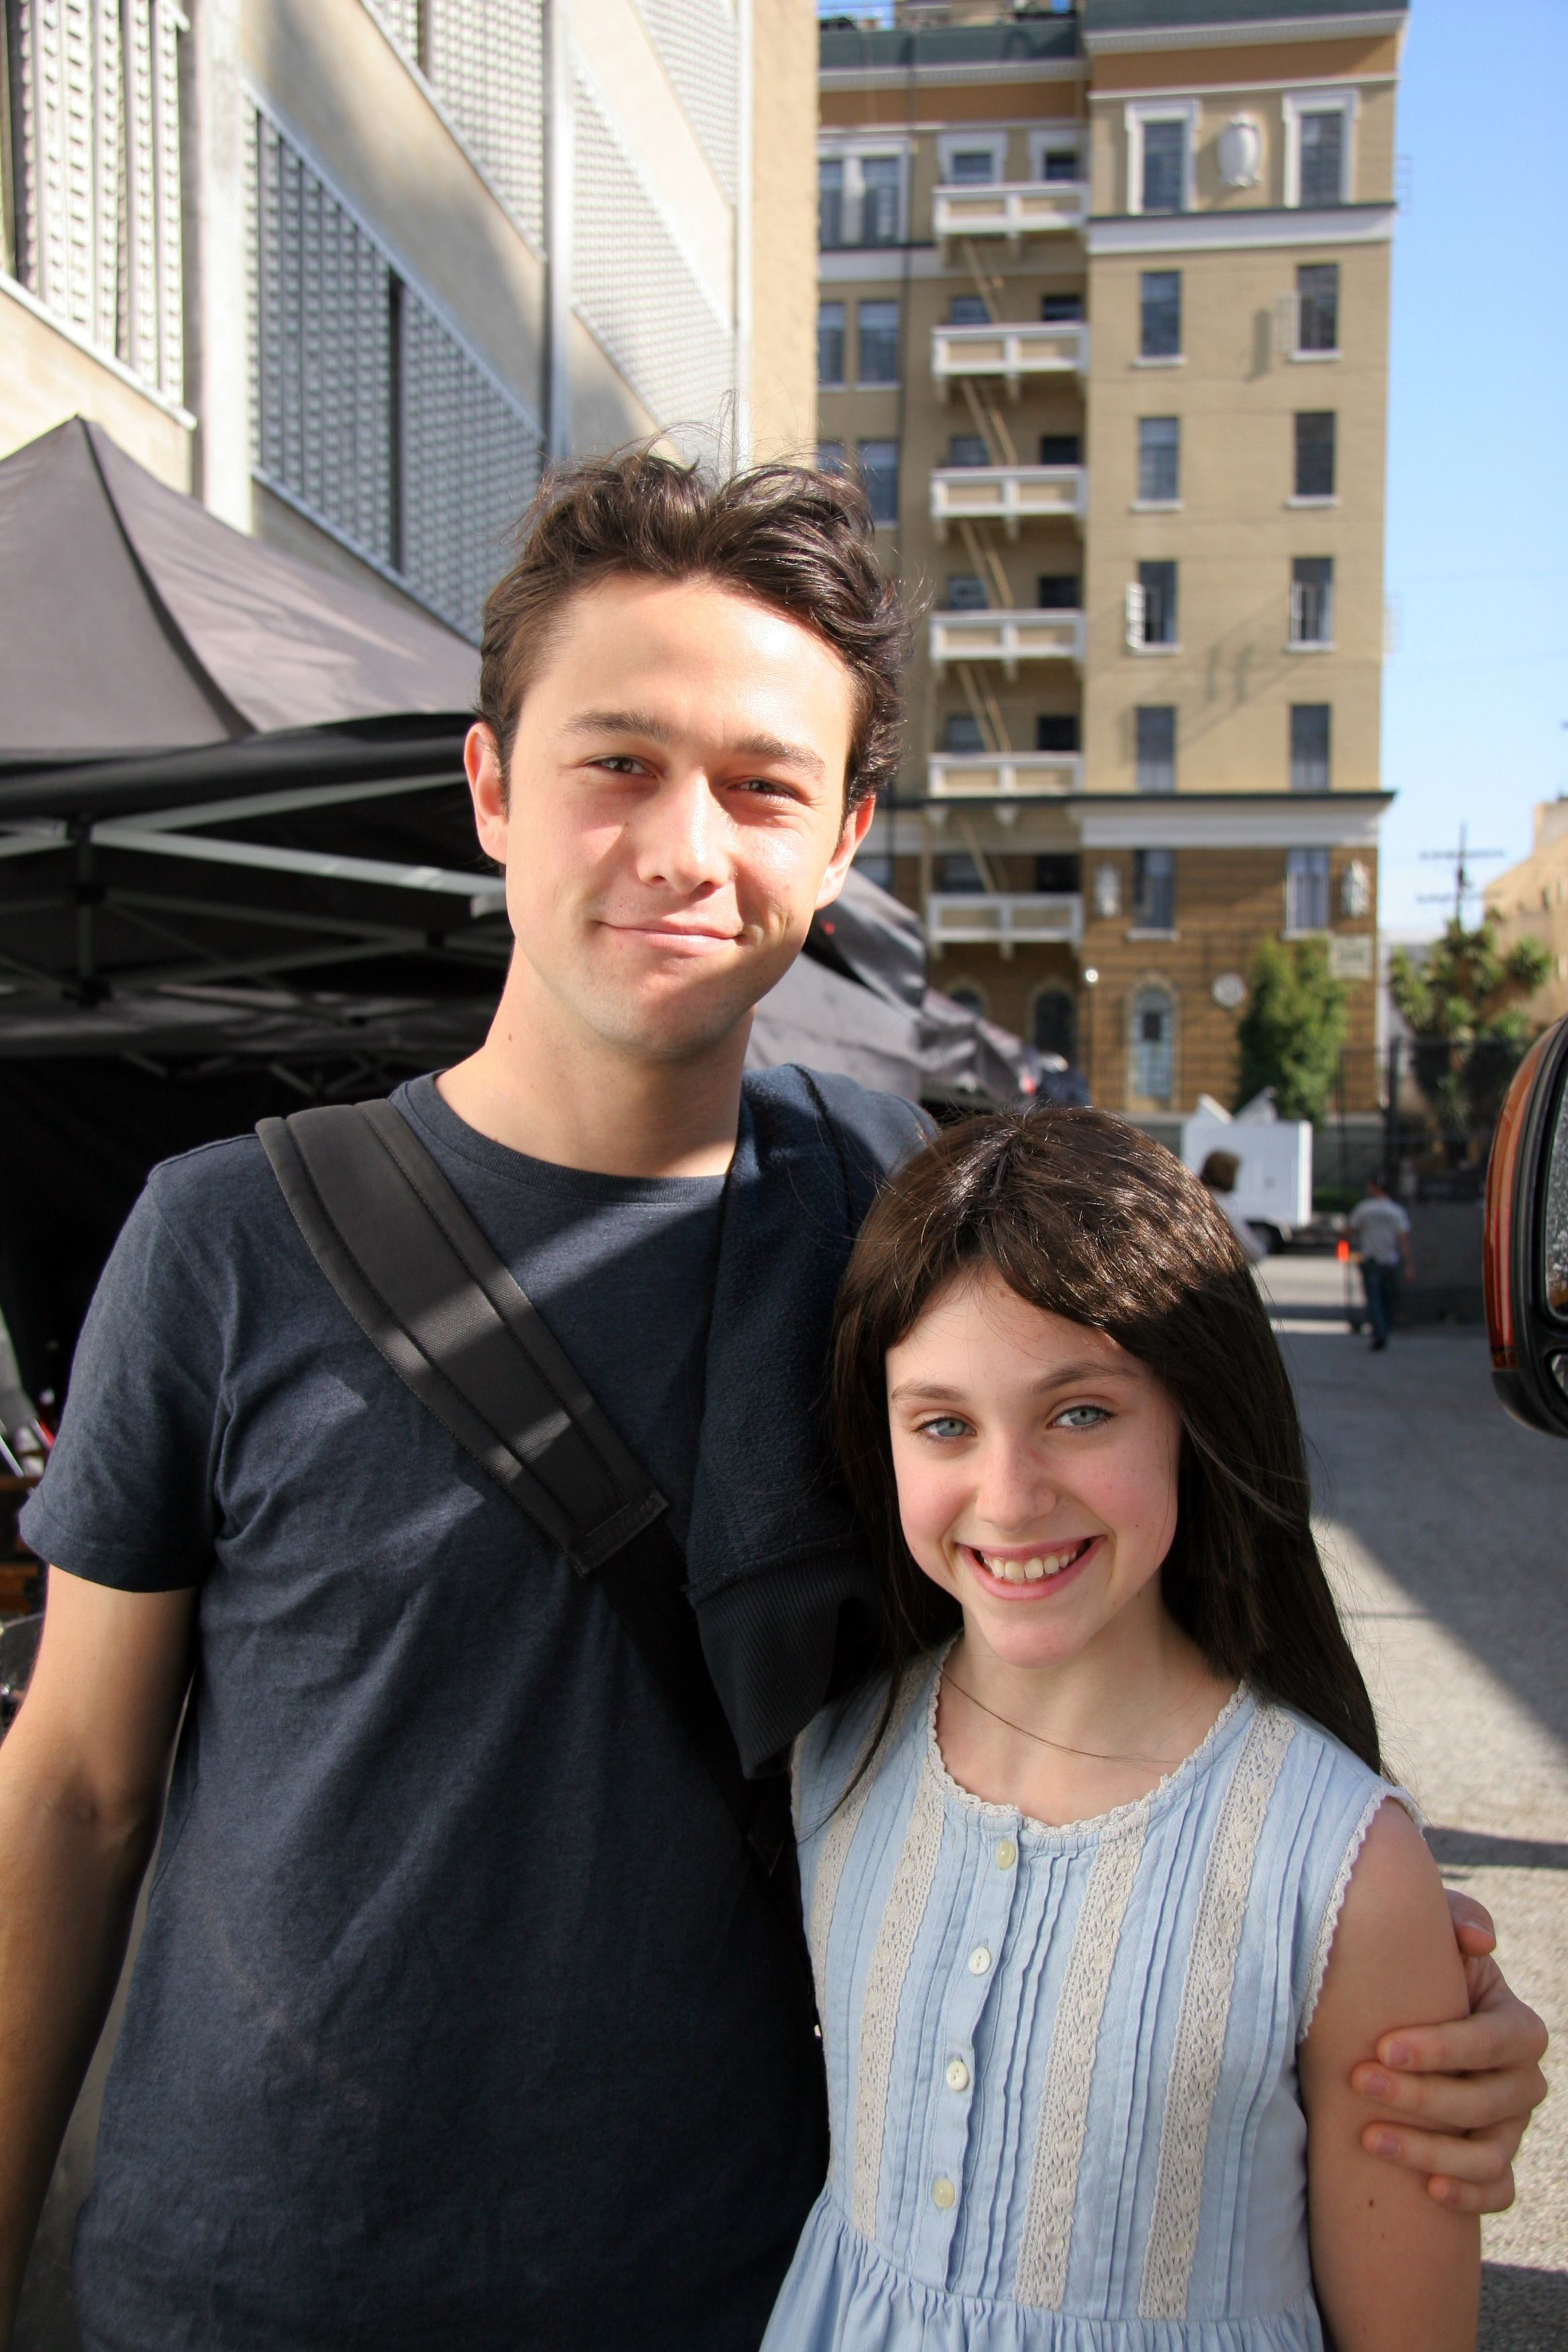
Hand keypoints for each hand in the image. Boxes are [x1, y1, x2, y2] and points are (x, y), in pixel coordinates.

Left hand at [1350, 1890, 1547, 2212]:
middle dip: (1419, 2095)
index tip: (1383, 2046)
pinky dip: (1469, 2195)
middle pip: (1485, 2100)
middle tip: (1358, 2082)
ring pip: (1487, 2153)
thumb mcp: (1434, 1933)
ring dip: (1430, 2151)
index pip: (1492, 2041)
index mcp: (1516, 2025)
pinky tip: (1429, 2191)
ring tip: (1370, 2139)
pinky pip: (1498, 2191)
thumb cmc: (1415, 1969)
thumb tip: (1479, 1941)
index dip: (1442, 2048)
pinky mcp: (1496, 2164)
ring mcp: (1512, 2126)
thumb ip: (1456, 1919)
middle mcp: (1522, 2080)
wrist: (1402, 2020)